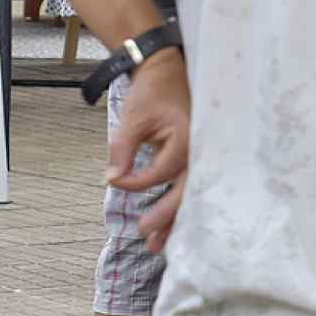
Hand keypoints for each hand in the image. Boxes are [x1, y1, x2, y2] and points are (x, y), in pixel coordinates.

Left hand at [104, 49, 190, 252]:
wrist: (168, 70)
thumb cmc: (152, 92)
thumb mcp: (133, 119)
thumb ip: (122, 150)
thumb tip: (112, 179)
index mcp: (189, 138)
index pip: (161, 172)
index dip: (136, 182)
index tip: (114, 178)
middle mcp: (202, 149)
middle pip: (187, 191)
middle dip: (166, 216)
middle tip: (145, 235)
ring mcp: (204, 153)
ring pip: (192, 193)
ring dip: (175, 219)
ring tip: (157, 245)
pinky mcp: (199, 155)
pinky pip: (192, 184)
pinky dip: (181, 205)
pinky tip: (171, 225)